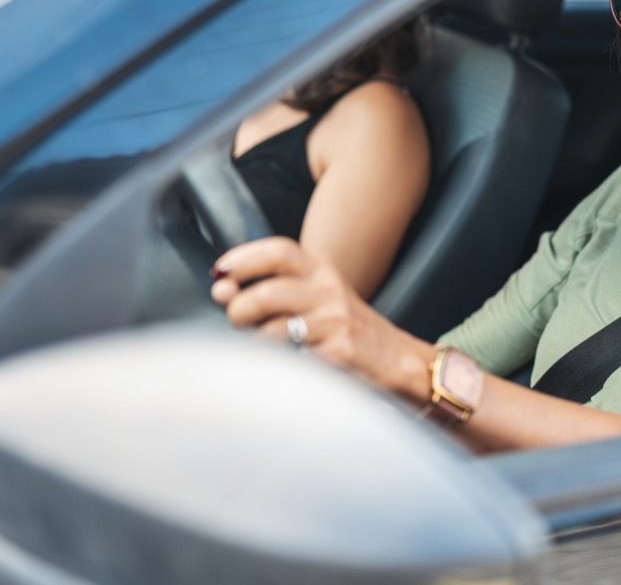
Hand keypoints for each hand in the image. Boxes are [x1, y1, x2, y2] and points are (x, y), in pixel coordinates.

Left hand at [210, 237, 433, 399]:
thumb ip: (272, 290)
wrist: (400, 361)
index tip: (221, 273)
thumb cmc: (348, 330)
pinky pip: (291, 361)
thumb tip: (221, 289)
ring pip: (273, 331)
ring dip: (254, 344)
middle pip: (268, 292)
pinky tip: (284, 369)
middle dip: (240, 310)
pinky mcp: (340, 354)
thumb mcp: (318, 296)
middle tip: (236, 320)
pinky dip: (278, 367)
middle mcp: (330, 290)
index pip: (279, 252)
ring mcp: (336, 322)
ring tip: (259, 349)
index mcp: (322, 270)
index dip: (244, 259)